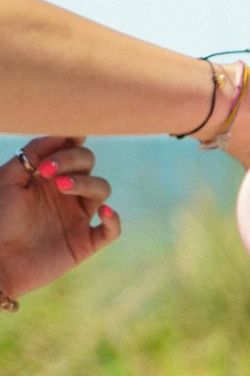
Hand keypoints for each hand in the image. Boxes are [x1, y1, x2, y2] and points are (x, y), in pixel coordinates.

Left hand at [0, 137, 120, 299]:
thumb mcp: (8, 178)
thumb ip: (33, 153)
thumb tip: (64, 133)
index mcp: (48, 175)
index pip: (71, 148)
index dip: (72, 139)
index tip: (66, 135)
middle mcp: (66, 193)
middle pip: (89, 163)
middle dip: (72, 160)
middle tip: (47, 172)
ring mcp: (77, 217)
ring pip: (102, 189)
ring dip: (85, 183)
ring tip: (60, 187)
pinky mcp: (85, 242)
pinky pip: (111, 229)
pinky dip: (113, 219)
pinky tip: (104, 212)